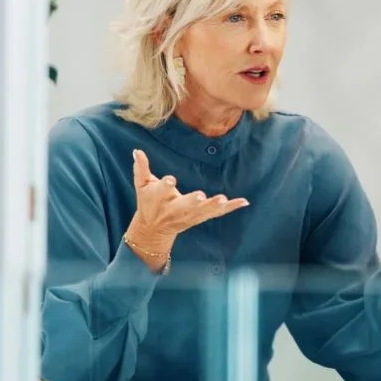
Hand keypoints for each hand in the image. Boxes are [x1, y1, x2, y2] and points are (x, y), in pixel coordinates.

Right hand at [127, 149, 248, 266]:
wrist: (154, 229)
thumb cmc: (148, 202)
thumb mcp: (141, 186)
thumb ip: (141, 168)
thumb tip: (137, 150)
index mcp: (158, 198)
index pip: (161, 191)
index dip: (165, 186)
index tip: (170, 181)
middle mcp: (174, 209)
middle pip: (184, 205)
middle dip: (192, 202)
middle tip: (200, 196)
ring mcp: (189, 215)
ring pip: (203, 211)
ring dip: (214, 206)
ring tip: (224, 199)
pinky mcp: (200, 217)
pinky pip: (218, 213)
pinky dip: (231, 208)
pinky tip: (244, 201)